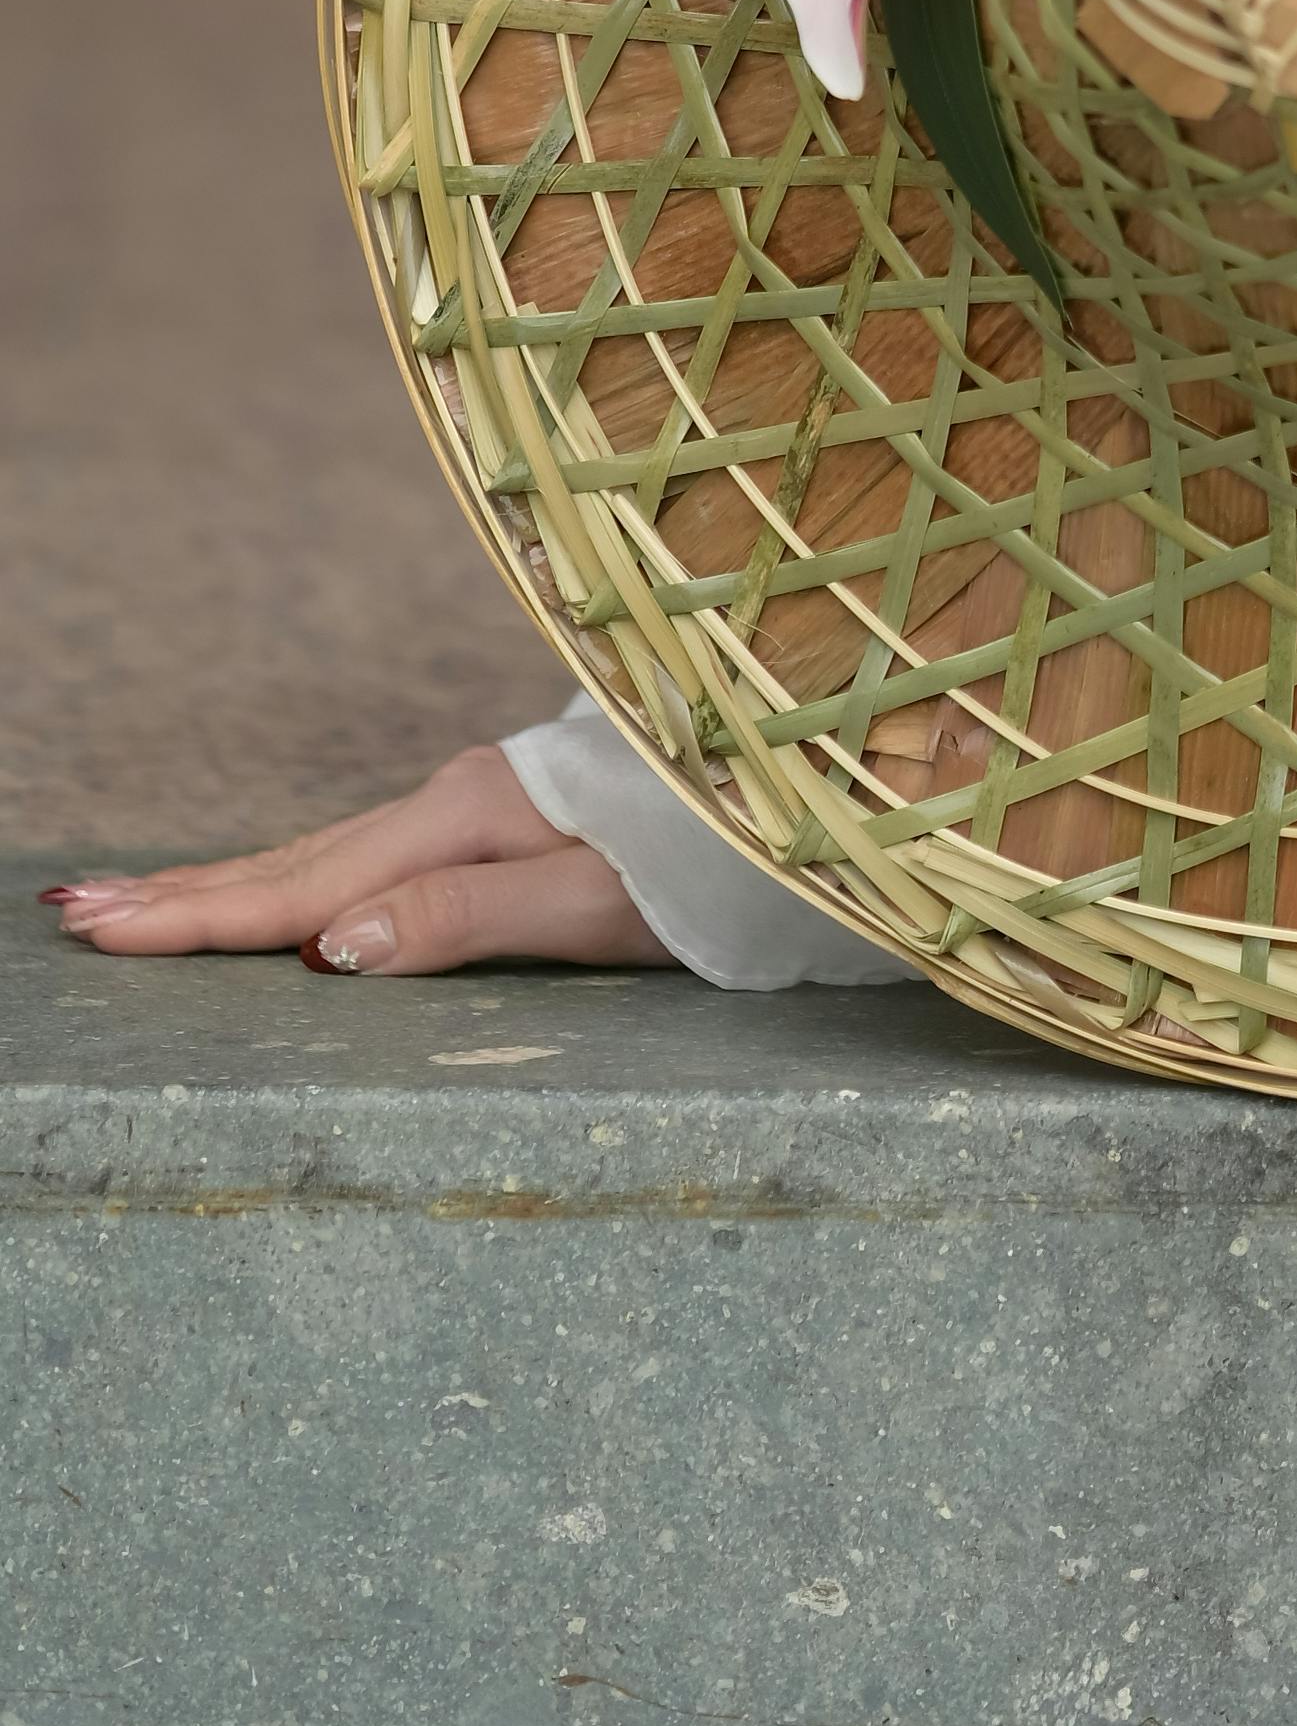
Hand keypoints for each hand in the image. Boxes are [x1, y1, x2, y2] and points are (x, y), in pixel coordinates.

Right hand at [45, 747, 670, 977]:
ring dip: (230, 884)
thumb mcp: (597, 901)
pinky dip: (299, 877)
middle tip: (74, 915)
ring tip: (141, 905)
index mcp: (464, 817)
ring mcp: (475, 805)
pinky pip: (370, 854)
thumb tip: (334, 945)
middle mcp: (457, 798)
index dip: (198, 918)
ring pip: (326, 855)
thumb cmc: (711, 859)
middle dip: (183, 896)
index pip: (305, 891)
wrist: (794, 779)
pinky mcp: (499, 821)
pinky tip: (281, 896)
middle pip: (295, 863)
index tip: (98, 928)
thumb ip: (467, 915)